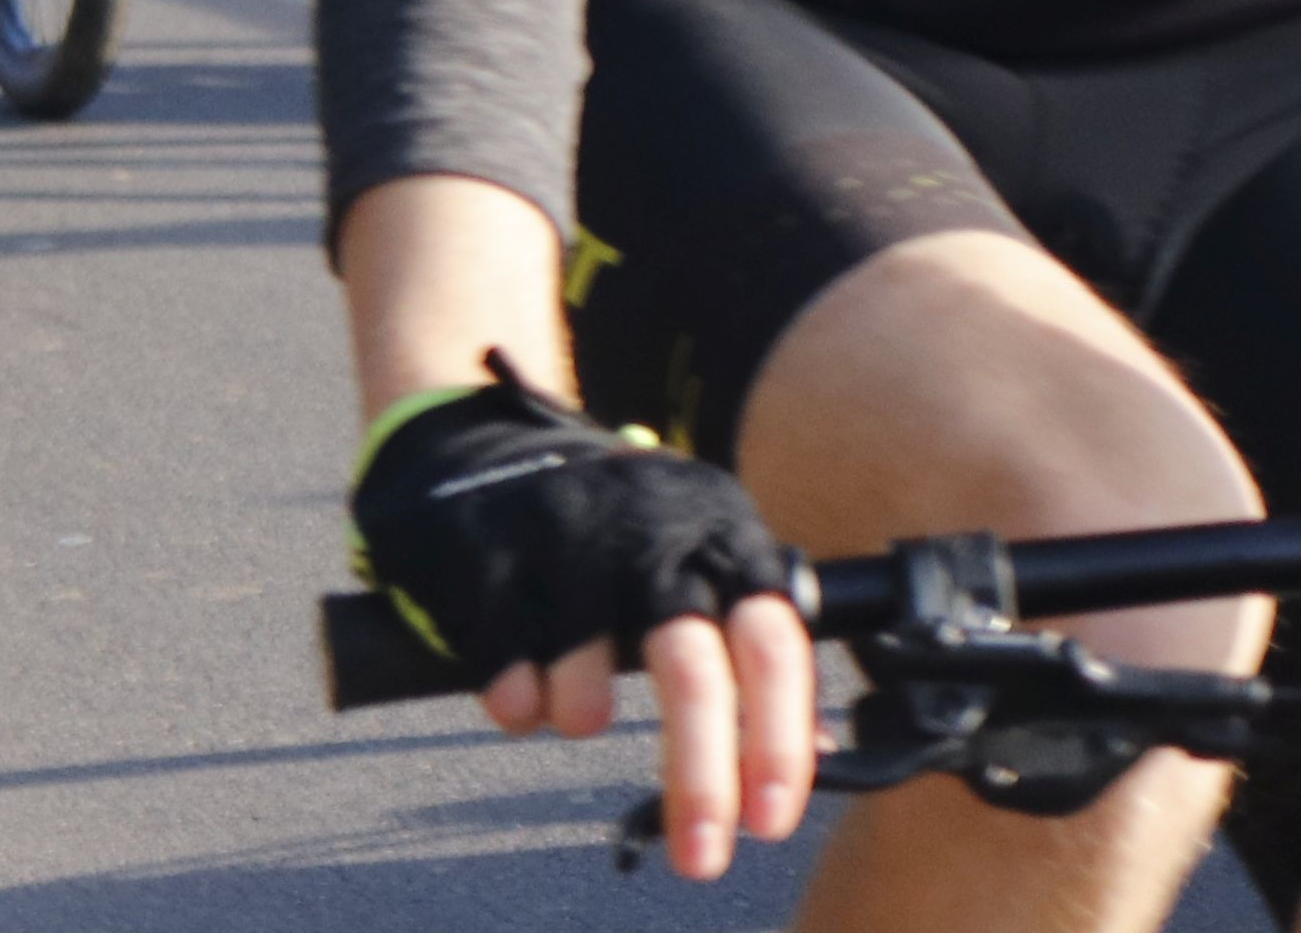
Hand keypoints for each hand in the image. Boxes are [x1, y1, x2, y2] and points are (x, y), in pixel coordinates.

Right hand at [350, 364, 817, 882]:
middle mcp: (649, 528)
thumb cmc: (616, 528)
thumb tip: (815, 752)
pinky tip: (521, 683)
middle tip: (700, 855)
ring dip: (581, 716)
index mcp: (719, 530)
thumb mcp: (699, 555)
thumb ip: (749, 641)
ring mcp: (564, 534)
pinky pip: (506, 670)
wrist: (485, 446)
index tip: (771, 822)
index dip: (777, 737)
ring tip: (577, 704)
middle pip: (689, 667)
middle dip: (700, 778)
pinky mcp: (488, 551)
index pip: (772, 639)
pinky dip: (516, 700)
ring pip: (586, 682)